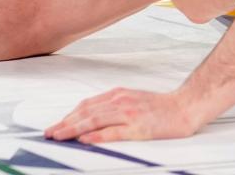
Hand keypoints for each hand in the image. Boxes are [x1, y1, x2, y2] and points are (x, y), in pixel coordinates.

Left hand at [44, 87, 198, 142]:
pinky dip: (96, 135)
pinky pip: (113, 131)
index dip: (69, 115)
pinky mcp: (138, 127)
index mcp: (118, 95)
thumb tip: (93, 120)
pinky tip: (85, 139)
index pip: (87, 105)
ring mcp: (129, 114)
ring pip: (94, 121)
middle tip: (50, 132)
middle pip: (86, 113)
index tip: (57, 124)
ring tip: (60, 135)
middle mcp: (120, 101)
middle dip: (65, 123)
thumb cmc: (161, 107)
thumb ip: (114, 107)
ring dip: (73, 128)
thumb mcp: (133, 100)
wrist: (184, 106)